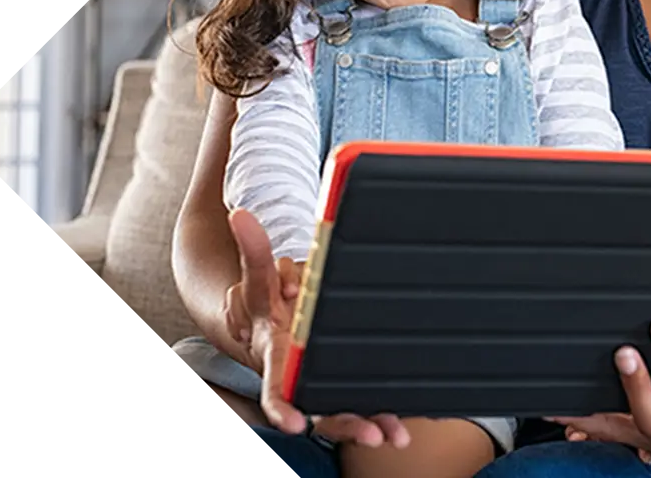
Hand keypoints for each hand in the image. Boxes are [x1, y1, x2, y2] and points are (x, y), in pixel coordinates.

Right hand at [227, 208, 410, 448]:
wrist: (273, 320)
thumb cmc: (267, 303)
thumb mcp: (261, 277)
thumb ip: (254, 251)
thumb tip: (241, 214)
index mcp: (275, 357)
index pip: (276, 388)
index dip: (283, 407)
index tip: (294, 424)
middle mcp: (298, 378)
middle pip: (320, 409)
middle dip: (346, 423)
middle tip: (375, 434)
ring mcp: (322, 384)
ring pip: (345, 411)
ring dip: (370, 423)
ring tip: (396, 435)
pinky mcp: (344, 382)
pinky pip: (363, 400)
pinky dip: (384, 410)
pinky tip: (409, 421)